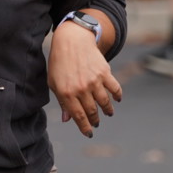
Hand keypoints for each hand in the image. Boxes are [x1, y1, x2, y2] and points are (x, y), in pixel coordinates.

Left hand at [48, 22, 121, 137]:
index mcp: (67, 93)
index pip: (78, 116)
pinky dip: (117, 96)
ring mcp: (94, 81)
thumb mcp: (54, 82)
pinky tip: (116, 100)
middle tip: (97, 123)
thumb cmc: (60, 62)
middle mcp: (81, 89)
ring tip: (108, 113)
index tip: (89, 133)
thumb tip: (67, 119)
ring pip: (104, 102)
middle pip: (92, 111)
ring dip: (107, 110)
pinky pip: (115, 88)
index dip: (85, 127)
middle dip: (95, 120)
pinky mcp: (104, 72)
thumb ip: (61, 101)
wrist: (72, 40)